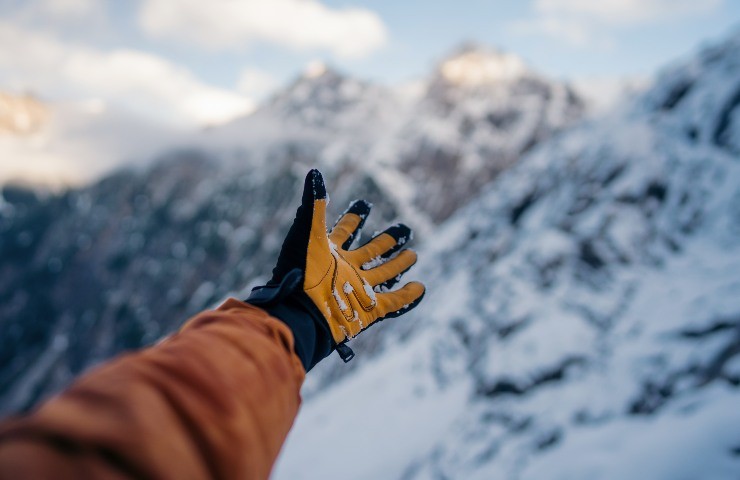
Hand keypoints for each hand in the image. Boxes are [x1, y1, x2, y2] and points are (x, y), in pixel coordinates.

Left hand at [248, 169, 424, 367]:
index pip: (345, 231)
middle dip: (387, 241)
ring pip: (383, 274)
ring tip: (413, 255)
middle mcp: (345, 269)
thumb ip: (314, 204)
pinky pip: (392, 303)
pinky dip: (407, 296)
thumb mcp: (305, 232)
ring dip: (398, 265)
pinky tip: (420, 287)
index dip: (355, 217)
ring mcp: (358, 289)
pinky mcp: (368, 310)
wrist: (298, 313)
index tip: (365, 204)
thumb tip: (315, 171)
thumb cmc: (298, 272)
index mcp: (328, 252)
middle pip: (370, 252)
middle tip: (404, 230)